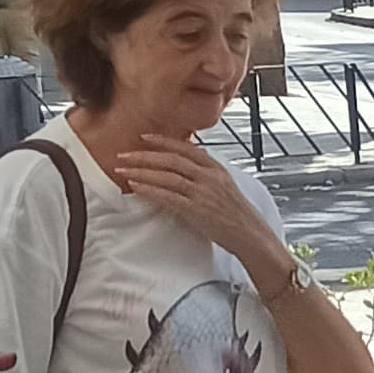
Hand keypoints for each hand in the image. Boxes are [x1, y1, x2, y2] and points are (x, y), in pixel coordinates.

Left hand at [102, 132, 280, 273]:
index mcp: (216, 168)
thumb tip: (182, 167)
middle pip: (171, 159)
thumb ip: (205, 174)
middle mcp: (209, 177)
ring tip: (122, 170)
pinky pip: (168, 196)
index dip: (163, 141)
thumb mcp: (224, 186)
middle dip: (144, 155)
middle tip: (123, 155)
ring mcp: (203, 193)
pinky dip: (149, 190)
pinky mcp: (197, 210)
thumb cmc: (236, 214)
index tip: (143, 138)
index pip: (186, 147)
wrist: (251, 235)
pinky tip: (136, 187)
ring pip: (167, 176)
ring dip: (141, 172)